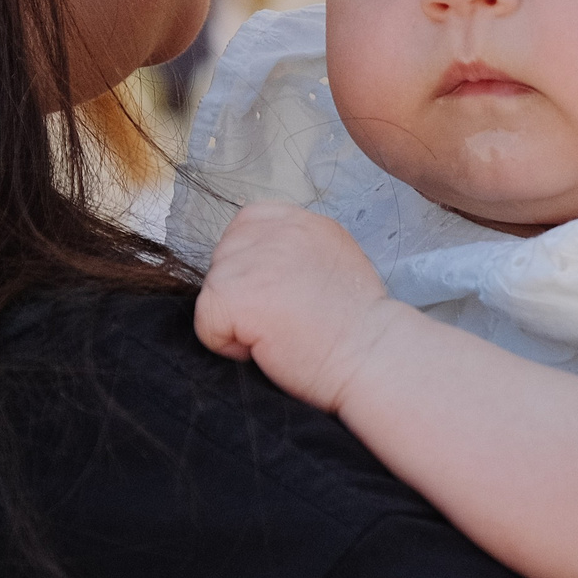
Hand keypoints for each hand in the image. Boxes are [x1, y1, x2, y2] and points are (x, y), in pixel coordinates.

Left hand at [195, 203, 397, 413]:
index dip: (252, 264)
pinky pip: (206, 323)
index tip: (277, 292)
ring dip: (235, 319)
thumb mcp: (335, 260)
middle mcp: (275, 231)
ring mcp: (252, 260)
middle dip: (242, 292)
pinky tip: (265, 346)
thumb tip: (261, 261)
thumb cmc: (358, 326)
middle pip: (224, 258)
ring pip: (213, 290)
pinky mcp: (234, 295)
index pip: (246, 224)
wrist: (372, 355)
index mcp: (301, 221)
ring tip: (278, 333)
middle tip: (283, 318)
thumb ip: (296, 249)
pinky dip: (227, 344)